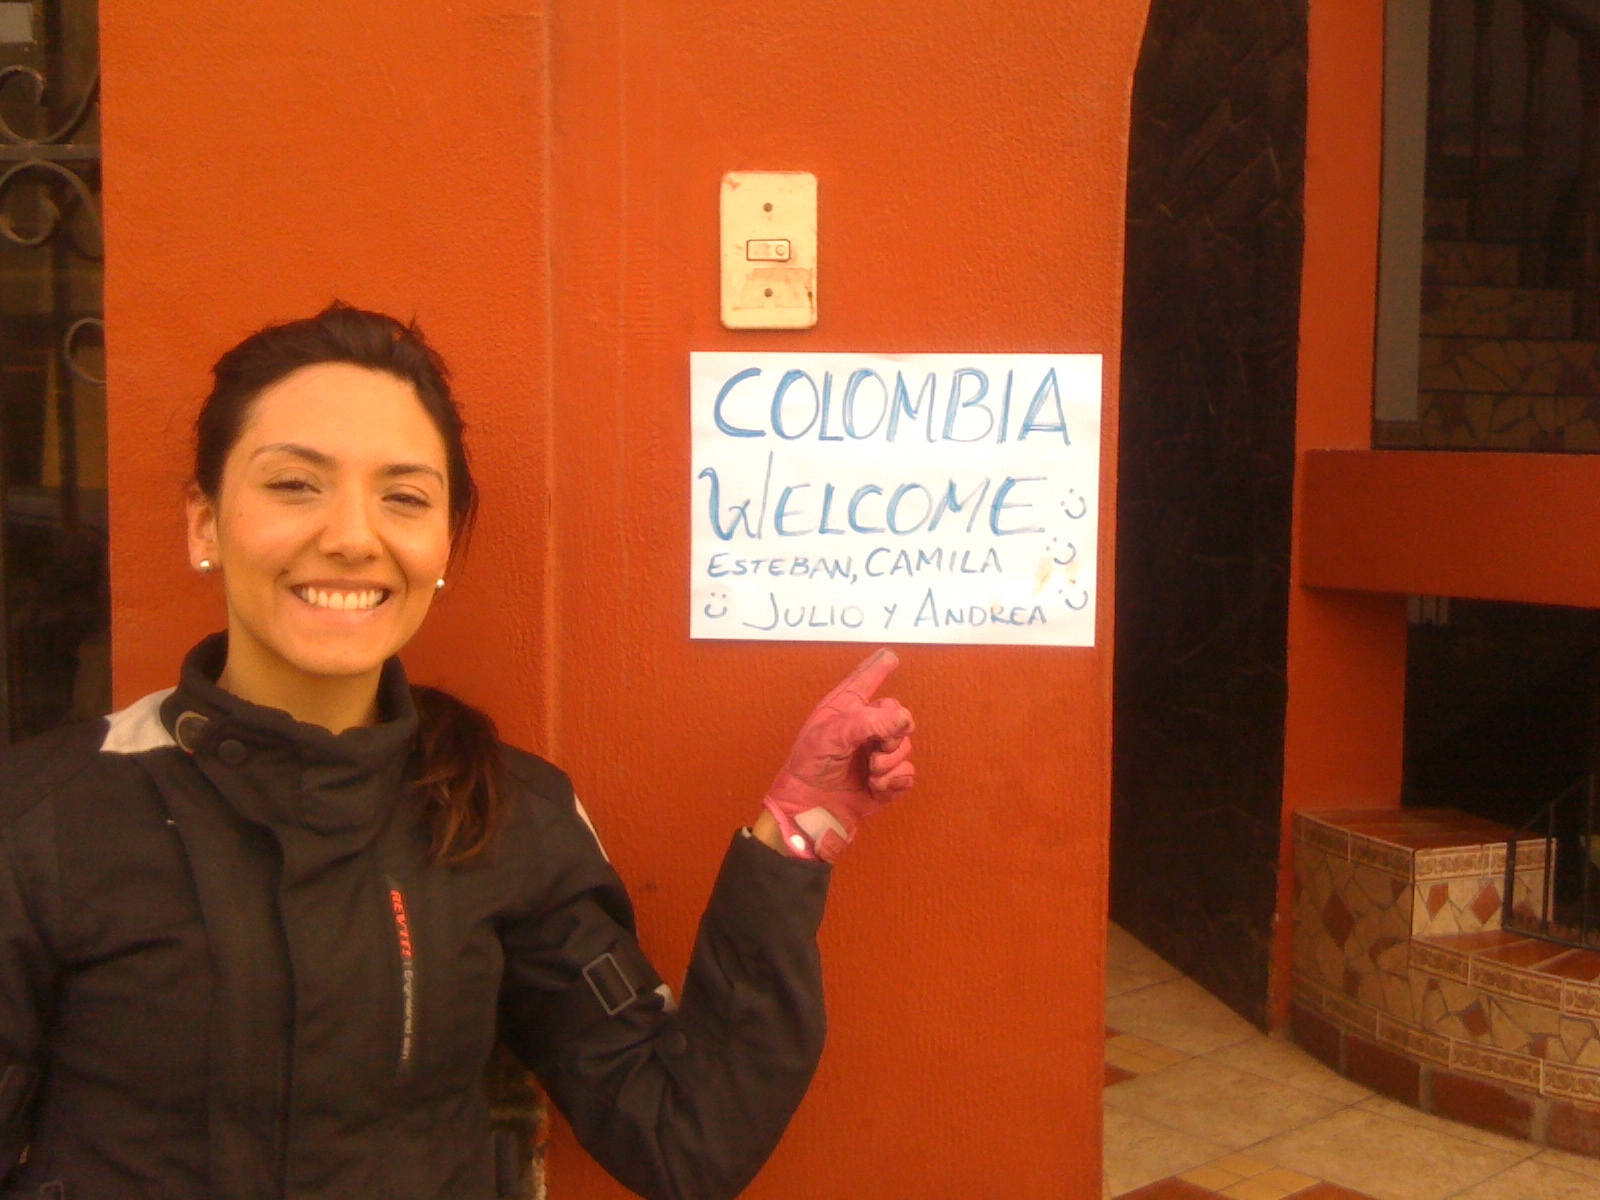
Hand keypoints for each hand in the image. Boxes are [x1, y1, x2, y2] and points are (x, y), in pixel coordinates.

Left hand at [760, 648, 915, 861]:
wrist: (808, 812)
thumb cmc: (809, 768)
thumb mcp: (832, 736)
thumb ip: (868, 722)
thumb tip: (904, 719)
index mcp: (844, 710)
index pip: (864, 681)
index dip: (878, 668)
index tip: (890, 656)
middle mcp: (863, 729)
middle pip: (898, 716)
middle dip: (893, 732)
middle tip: (877, 748)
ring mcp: (875, 755)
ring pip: (905, 746)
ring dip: (891, 761)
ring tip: (872, 772)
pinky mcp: (885, 781)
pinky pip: (907, 773)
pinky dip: (895, 781)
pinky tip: (878, 787)